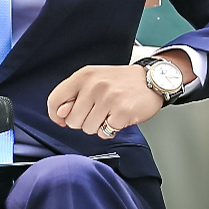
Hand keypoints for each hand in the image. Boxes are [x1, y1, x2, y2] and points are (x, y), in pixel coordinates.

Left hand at [50, 50, 191, 140]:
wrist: (153, 80)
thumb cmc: (121, 82)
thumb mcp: (94, 80)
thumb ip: (74, 95)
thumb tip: (60, 115)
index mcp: (84, 76)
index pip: (55, 100)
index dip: (56, 114)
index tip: (64, 117)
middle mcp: (95, 85)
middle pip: (71, 120)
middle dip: (82, 121)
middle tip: (97, 111)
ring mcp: (109, 99)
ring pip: (87, 129)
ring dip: (98, 126)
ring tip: (109, 113)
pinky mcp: (122, 112)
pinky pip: (104, 133)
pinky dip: (111, 129)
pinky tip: (118, 117)